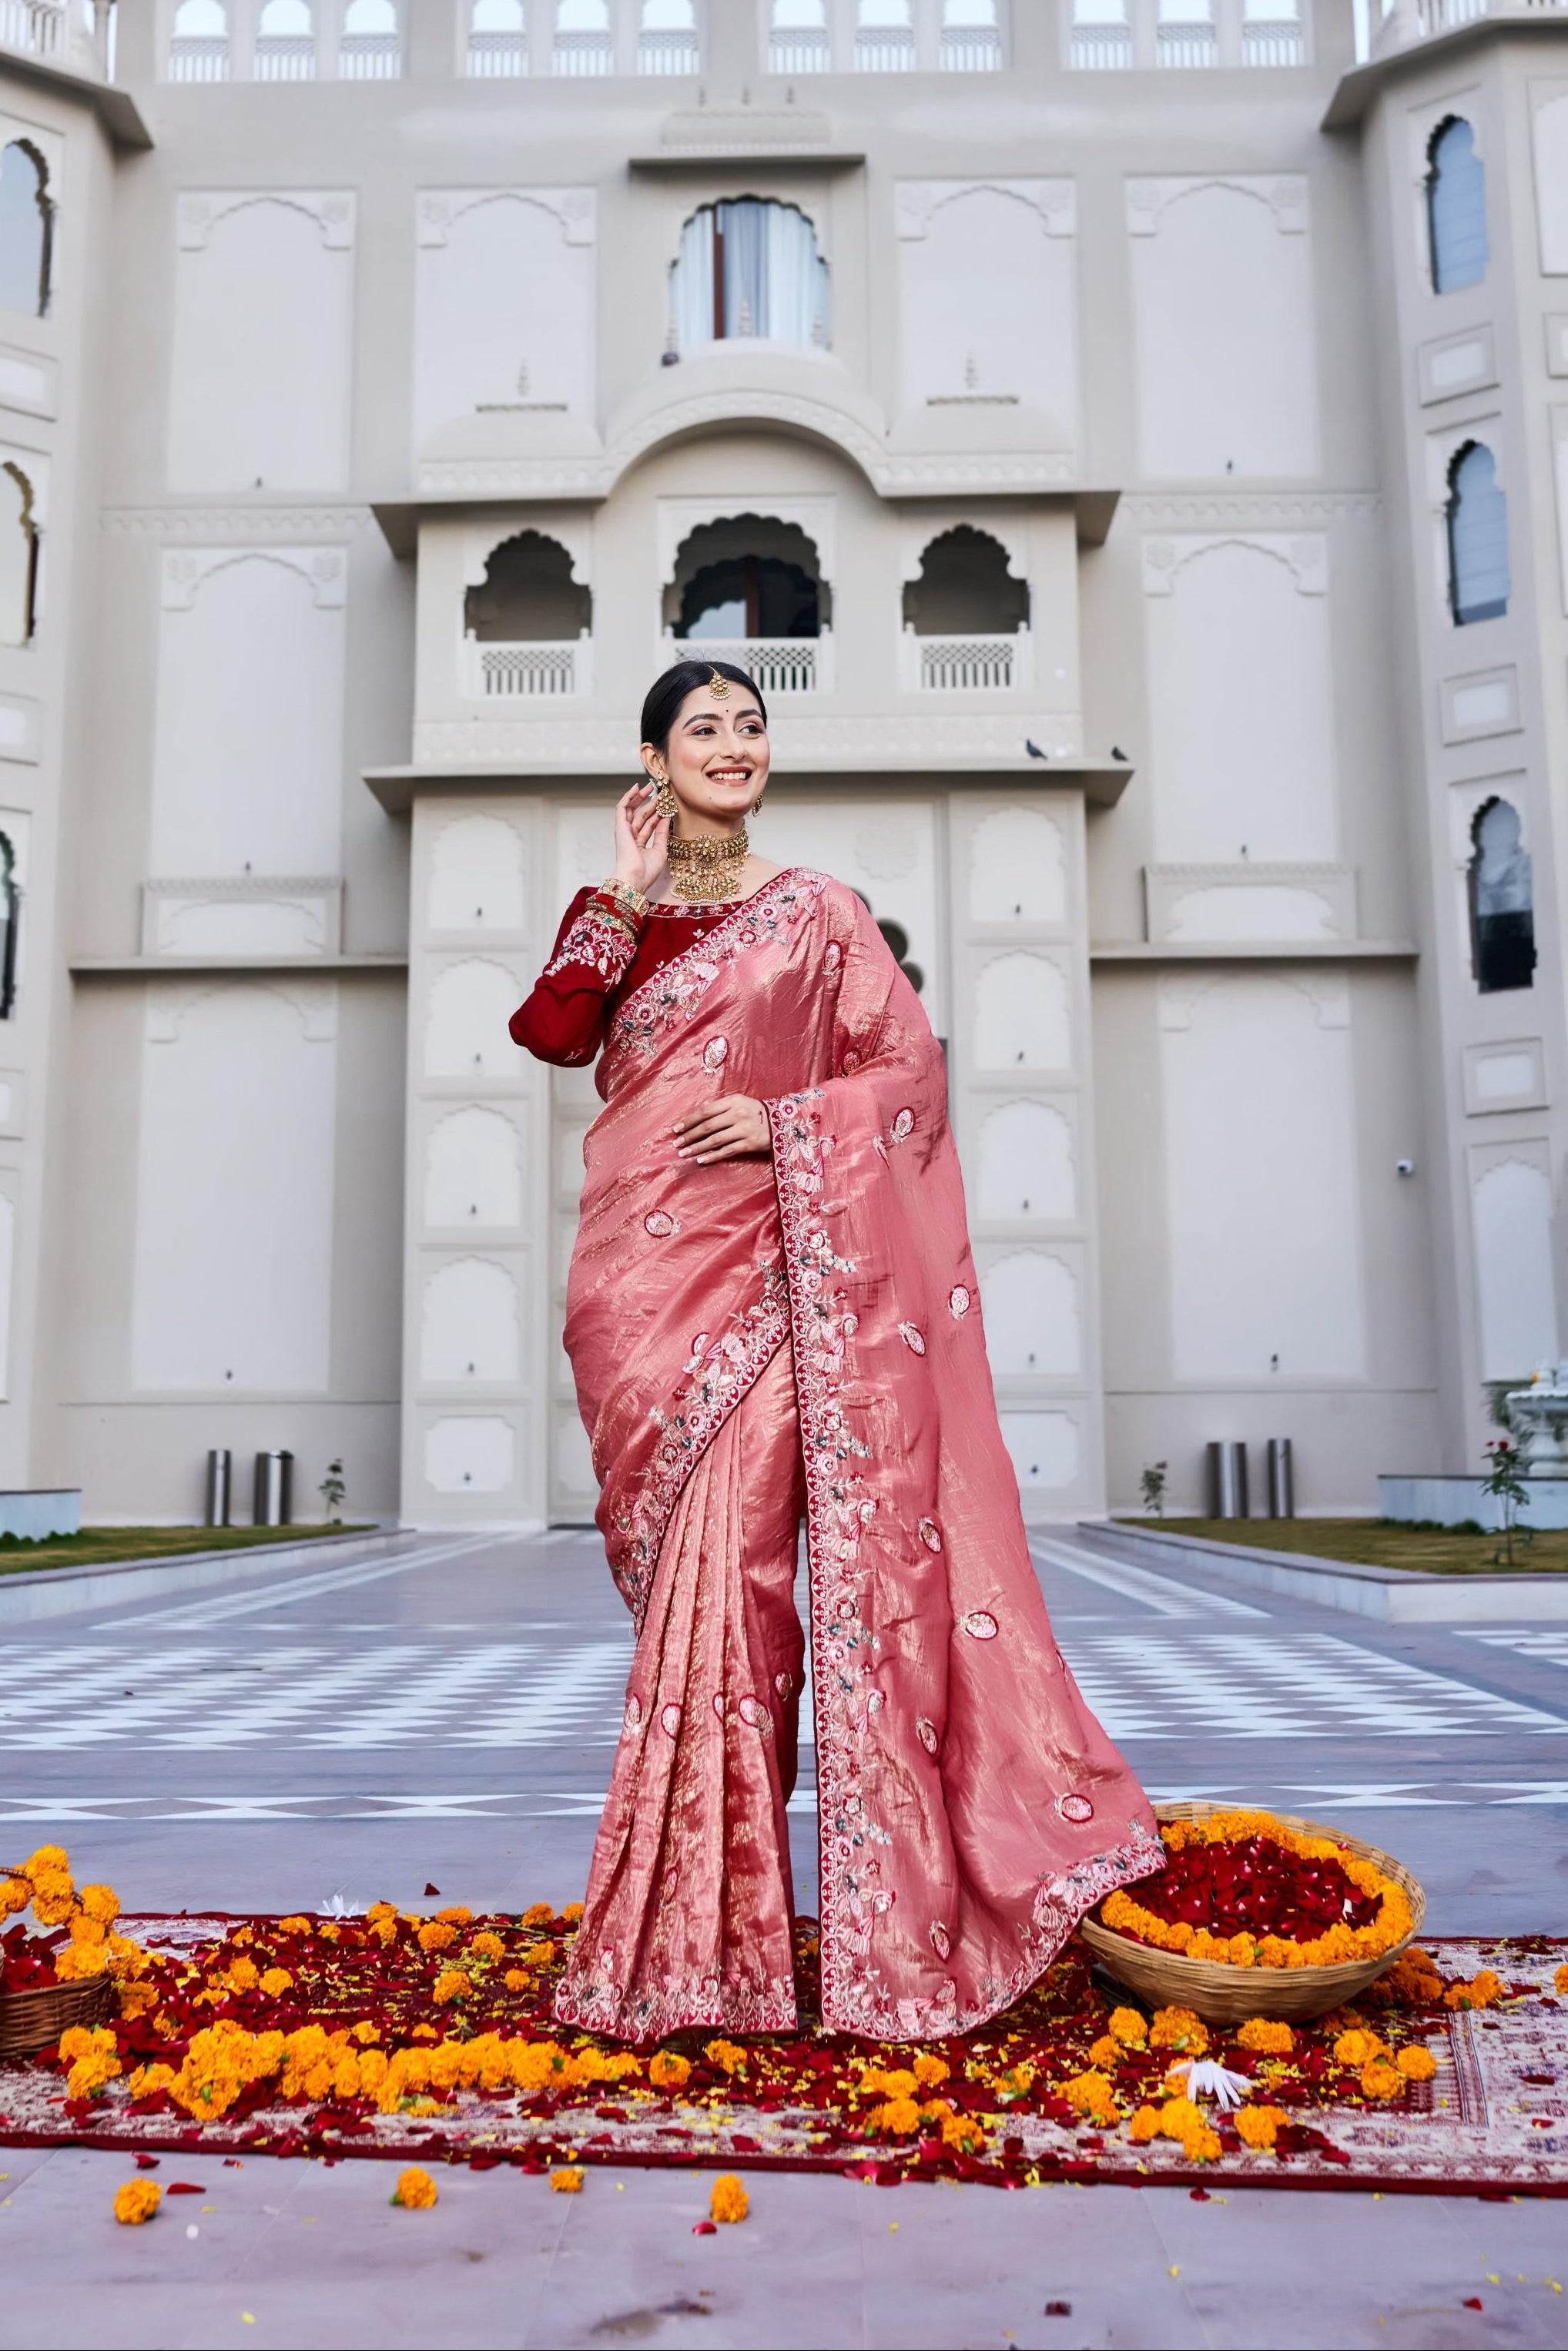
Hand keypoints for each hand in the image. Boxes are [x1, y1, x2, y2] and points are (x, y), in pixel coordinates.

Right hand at [612, 778, 669, 897]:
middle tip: (660, 793)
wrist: (635, 878)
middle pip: (642, 816)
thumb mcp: (660, 850)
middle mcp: (631, 837)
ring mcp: (625, 832)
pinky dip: (628, 797)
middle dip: (651, 803)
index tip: (667, 806)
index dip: (658, 815)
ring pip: (633, 810)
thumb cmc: (646, 871)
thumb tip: (667, 817)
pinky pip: (622, 808)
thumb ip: (662, 833)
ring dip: (641, 797)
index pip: (650, 826)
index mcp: (639, 845)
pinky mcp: (620, 827)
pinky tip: (636, 788)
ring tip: (651, 786)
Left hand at [673, 1094, 772, 1163]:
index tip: (676, 1129)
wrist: (782, 1123)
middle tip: (677, 1144)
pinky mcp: (750, 1144)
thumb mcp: (740, 1103)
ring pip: (715, 1140)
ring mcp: (744, 1129)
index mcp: (733, 1101)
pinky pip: (727, 1151)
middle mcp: (738, 1114)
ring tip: (684, 1153)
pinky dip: (712, 1156)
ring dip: (697, 1147)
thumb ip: (721, 1109)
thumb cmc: (755, 1113)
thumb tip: (696, 1120)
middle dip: (689, 1135)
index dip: (689, 1120)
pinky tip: (701, 1160)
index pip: (705, 1111)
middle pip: (708, 1126)